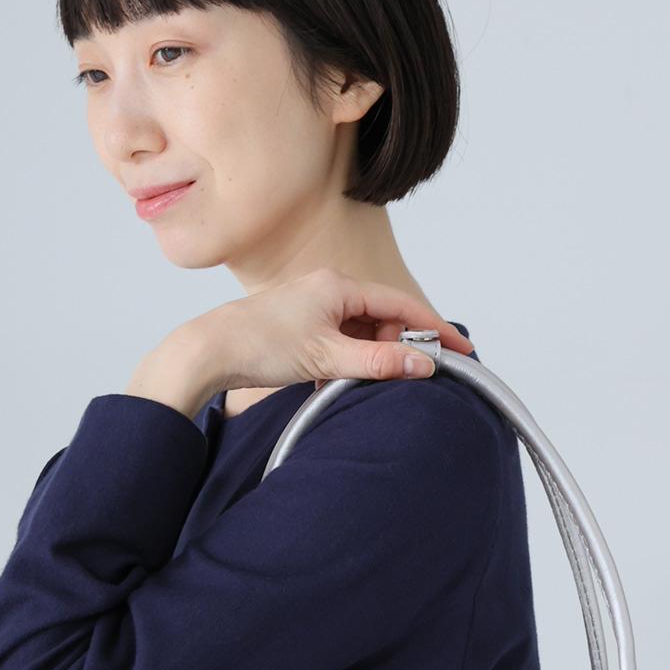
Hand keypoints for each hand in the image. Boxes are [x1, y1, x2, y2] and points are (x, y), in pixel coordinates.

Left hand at [195, 268, 472, 392]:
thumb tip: (424, 364)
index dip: (435, 329)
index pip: (403, 305)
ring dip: (368, 358)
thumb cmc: (260, 345)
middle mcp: (328, 290)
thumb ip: (379, 360)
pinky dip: (346, 362)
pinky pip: (340, 342)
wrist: (208, 352)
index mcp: (339, 286)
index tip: (461, 350)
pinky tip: (332, 382)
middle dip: (396, 347)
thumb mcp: (328, 357)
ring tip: (354, 383)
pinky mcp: (301, 326)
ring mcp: (313, 307)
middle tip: (400, 377)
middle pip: (384, 319)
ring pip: (361, 333)